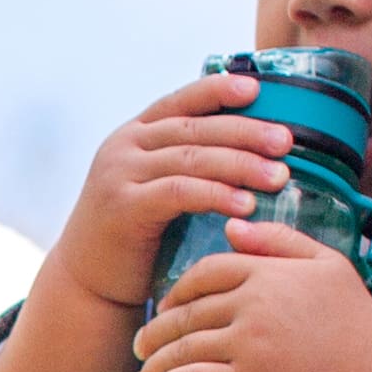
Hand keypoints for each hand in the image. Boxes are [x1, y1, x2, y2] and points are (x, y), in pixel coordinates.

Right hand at [52, 71, 294, 313]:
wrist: (85, 282)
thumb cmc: (135, 237)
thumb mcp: (154, 187)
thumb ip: (185, 165)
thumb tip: (252, 152)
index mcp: (135, 134)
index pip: (180, 100)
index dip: (217, 90)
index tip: (256, 88)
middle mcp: (124, 146)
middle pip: (195, 129)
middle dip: (245, 132)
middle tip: (285, 141)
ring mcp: (119, 174)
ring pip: (192, 158)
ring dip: (241, 165)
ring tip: (279, 176)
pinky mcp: (124, 206)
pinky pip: (179, 192)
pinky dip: (216, 195)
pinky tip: (246, 204)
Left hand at [135, 215, 371, 371]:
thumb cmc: (357, 323)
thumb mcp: (328, 265)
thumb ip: (280, 241)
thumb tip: (231, 226)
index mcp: (267, 273)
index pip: (204, 273)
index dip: (177, 292)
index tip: (165, 309)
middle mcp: (253, 303)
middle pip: (186, 314)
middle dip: (155, 333)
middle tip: (140, 348)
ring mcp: (249, 343)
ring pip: (182, 349)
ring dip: (153, 367)